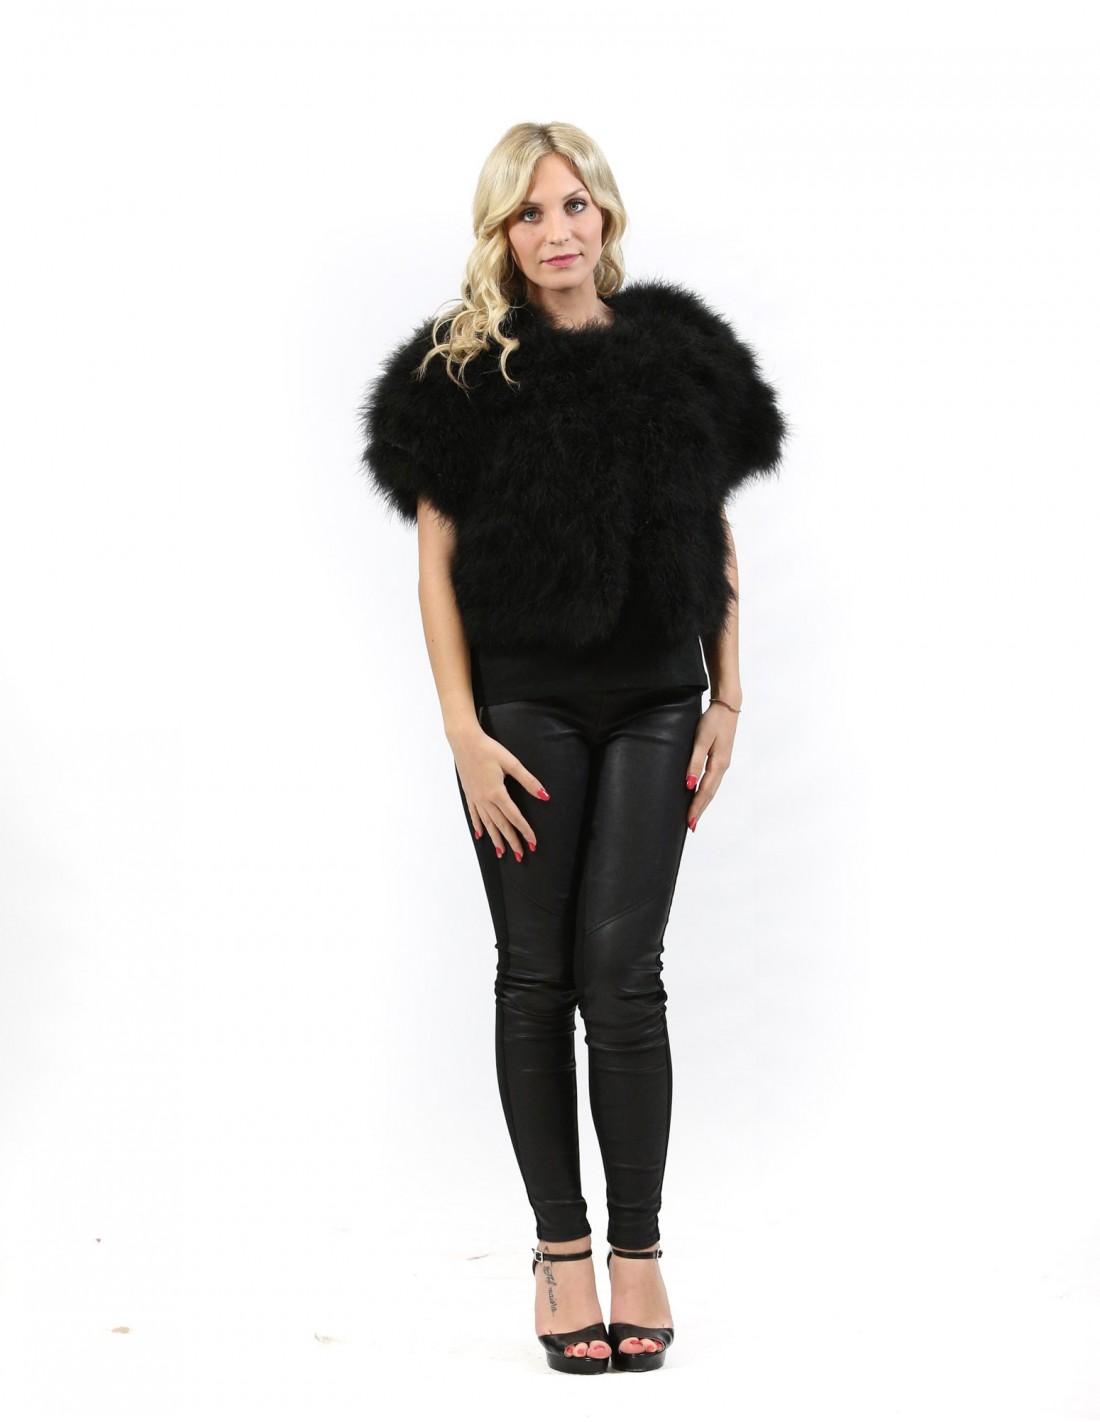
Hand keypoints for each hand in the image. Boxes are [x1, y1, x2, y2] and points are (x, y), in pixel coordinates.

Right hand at [451, 723, 548, 860]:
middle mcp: (485, 799)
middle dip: (511, 841)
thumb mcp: (512, 763)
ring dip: (495, 838)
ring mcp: (475, 798)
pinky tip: (480, 835)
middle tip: (520, 855)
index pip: (514, 817)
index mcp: (497, 793)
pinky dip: (478, 826)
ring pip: (487, 823)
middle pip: (501, 825)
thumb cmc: (488, 749)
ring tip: (501, 852)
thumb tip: (544, 796)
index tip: (533, 843)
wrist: (464, 741)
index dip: (525, 831)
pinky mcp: (469, 793)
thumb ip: (528, 781)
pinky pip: (475, 814)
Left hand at [684, 699, 738, 830]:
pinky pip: (712, 780)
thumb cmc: (713, 720)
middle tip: (691, 826)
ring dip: (703, 802)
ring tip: (694, 815)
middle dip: (700, 809)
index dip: (696, 807)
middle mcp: (722, 767)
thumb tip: (689, 784)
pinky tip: (700, 794)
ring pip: (712, 788)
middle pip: (710, 793)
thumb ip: (695, 762)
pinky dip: (706, 791)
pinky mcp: (720, 759)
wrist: (728, 705)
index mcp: (719, 764)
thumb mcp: (701, 739)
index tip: (689, 821)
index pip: (705, 791)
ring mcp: (723, 763)